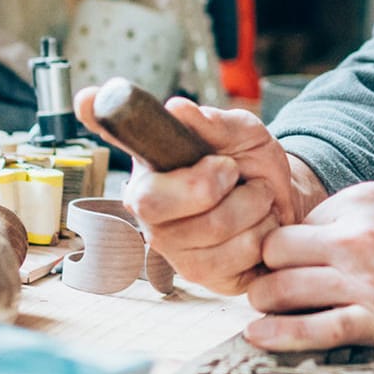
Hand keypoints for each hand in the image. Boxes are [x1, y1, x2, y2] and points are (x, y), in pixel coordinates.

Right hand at [72, 88, 325, 294]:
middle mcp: (148, 211)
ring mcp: (172, 248)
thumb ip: (215, 122)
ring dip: (252, 206)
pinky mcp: (201, 276)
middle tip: (232, 171)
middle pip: (155, 203)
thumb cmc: (251, 163)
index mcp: (150, 167)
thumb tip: (178, 108)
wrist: (286, 200)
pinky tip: (258, 226)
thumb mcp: (243, 133)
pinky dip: (263, 233)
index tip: (88, 98)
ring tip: (253, 198)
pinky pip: (236, 256)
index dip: (98, 119)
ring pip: (212, 228)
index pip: (115, 141)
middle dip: (211, 182)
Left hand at [243, 182, 373, 353]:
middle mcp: (357, 236)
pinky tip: (258, 337)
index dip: (288, 246)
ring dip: (266, 302)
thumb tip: (308, 227)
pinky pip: (311, 329)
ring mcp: (366, 279)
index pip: (295, 222)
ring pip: (282, 289)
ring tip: (266, 311)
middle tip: (269, 285)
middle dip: (267, 269)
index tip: (290, 263)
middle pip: (275, 250)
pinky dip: (278, 336)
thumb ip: (355, 208)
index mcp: (363, 201)